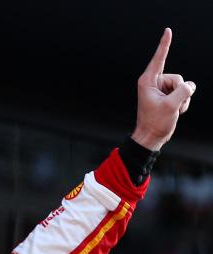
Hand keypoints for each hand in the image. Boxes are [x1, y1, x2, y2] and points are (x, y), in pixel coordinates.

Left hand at [132, 28, 195, 150]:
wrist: (151, 137)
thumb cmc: (155, 123)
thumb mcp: (170, 106)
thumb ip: (183, 91)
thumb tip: (190, 85)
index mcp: (148, 81)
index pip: (159, 59)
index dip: (165, 44)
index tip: (168, 31)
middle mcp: (153, 82)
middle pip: (177, 78)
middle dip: (180, 92)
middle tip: (170, 106)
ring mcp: (161, 89)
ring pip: (182, 86)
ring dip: (182, 99)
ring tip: (172, 110)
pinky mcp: (166, 95)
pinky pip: (183, 93)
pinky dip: (182, 103)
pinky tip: (175, 111)